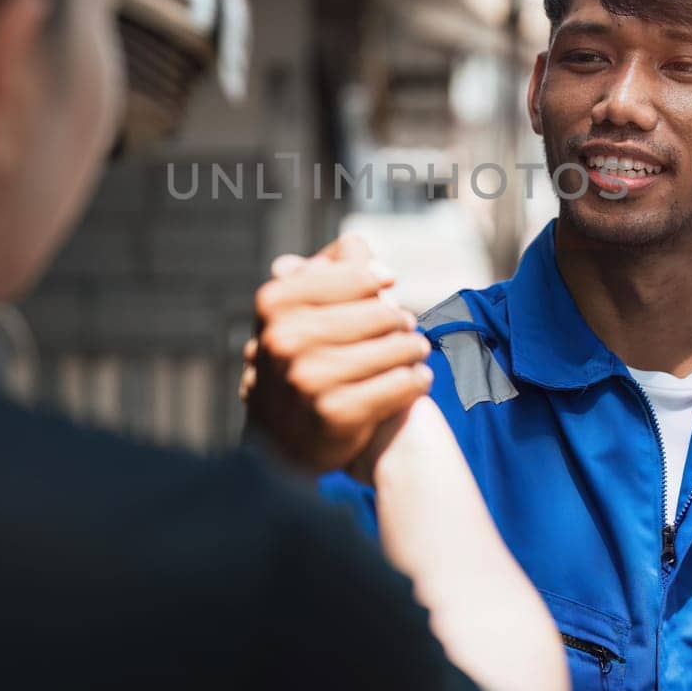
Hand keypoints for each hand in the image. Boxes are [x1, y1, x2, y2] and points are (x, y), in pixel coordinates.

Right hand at [244, 235, 432, 474]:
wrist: (279, 445)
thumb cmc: (296, 363)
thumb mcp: (293, 316)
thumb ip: (324, 275)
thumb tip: (355, 245)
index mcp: (274, 305)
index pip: (352, 275)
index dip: (374, 278)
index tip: (388, 282)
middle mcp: (286, 340)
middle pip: (381, 312)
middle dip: (398, 319)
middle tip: (406, 325)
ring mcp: (310, 378)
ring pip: (396, 347)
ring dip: (414, 348)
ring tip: (416, 350)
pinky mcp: (337, 413)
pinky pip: (400, 384)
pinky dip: (415, 380)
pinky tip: (417, 378)